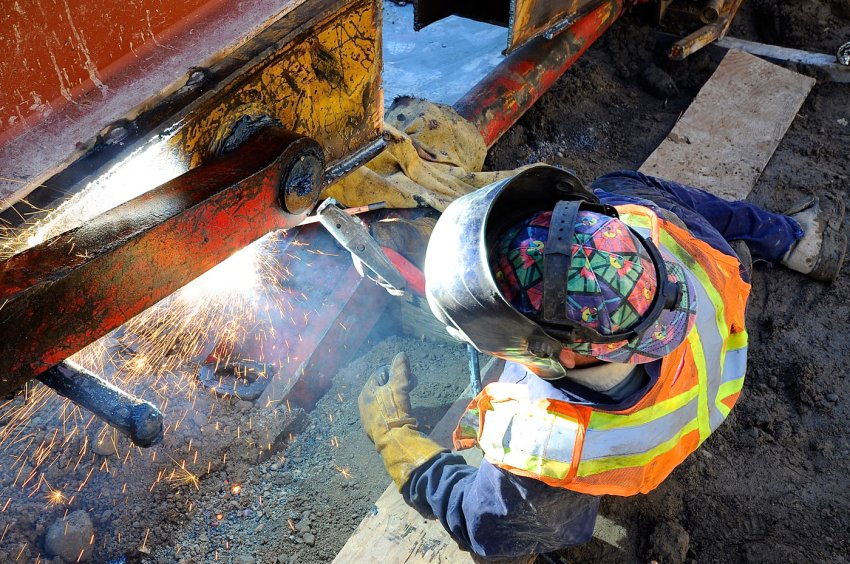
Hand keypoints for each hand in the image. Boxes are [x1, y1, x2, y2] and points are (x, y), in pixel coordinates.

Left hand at [358, 352, 445, 488]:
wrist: (395, 440)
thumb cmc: (394, 410)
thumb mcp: (399, 386)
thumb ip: (400, 369)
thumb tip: (401, 354)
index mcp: (366, 392)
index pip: (380, 373)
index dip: (396, 371)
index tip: (409, 376)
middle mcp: (364, 405)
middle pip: (382, 387)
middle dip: (398, 383)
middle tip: (412, 385)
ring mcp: (368, 419)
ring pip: (384, 401)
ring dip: (397, 396)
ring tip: (409, 398)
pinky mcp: (376, 431)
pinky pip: (385, 414)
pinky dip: (394, 409)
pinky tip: (403, 413)